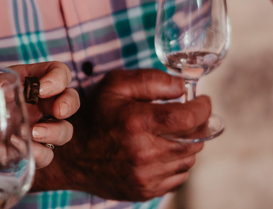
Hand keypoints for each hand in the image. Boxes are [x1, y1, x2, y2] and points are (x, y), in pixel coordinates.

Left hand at [9, 62, 79, 168]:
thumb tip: (4, 83)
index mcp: (28, 82)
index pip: (57, 72)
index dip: (58, 78)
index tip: (44, 89)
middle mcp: (37, 104)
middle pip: (70, 100)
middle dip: (69, 104)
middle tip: (57, 111)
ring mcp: (35, 128)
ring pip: (65, 129)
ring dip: (56, 131)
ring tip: (33, 133)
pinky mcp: (28, 151)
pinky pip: (47, 154)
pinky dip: (39, 153)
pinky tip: (17, 147)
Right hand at [39, 69, 209, 200]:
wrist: (69, 155)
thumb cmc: (95, 114)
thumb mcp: (117, 84)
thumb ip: (153, 80)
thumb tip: (183, 87)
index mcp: (137, 123)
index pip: (188, 118)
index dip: (202, 108)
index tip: (203, 100)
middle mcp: (143, 153)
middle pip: (194, 140)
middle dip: (198, 124)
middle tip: (190, 114)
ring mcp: (145, 176)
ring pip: (189, 159)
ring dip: (188, 143)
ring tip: (173, 132)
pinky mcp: (145, 191)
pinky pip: (178, 176)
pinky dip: (177, 161)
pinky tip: (163, 150)